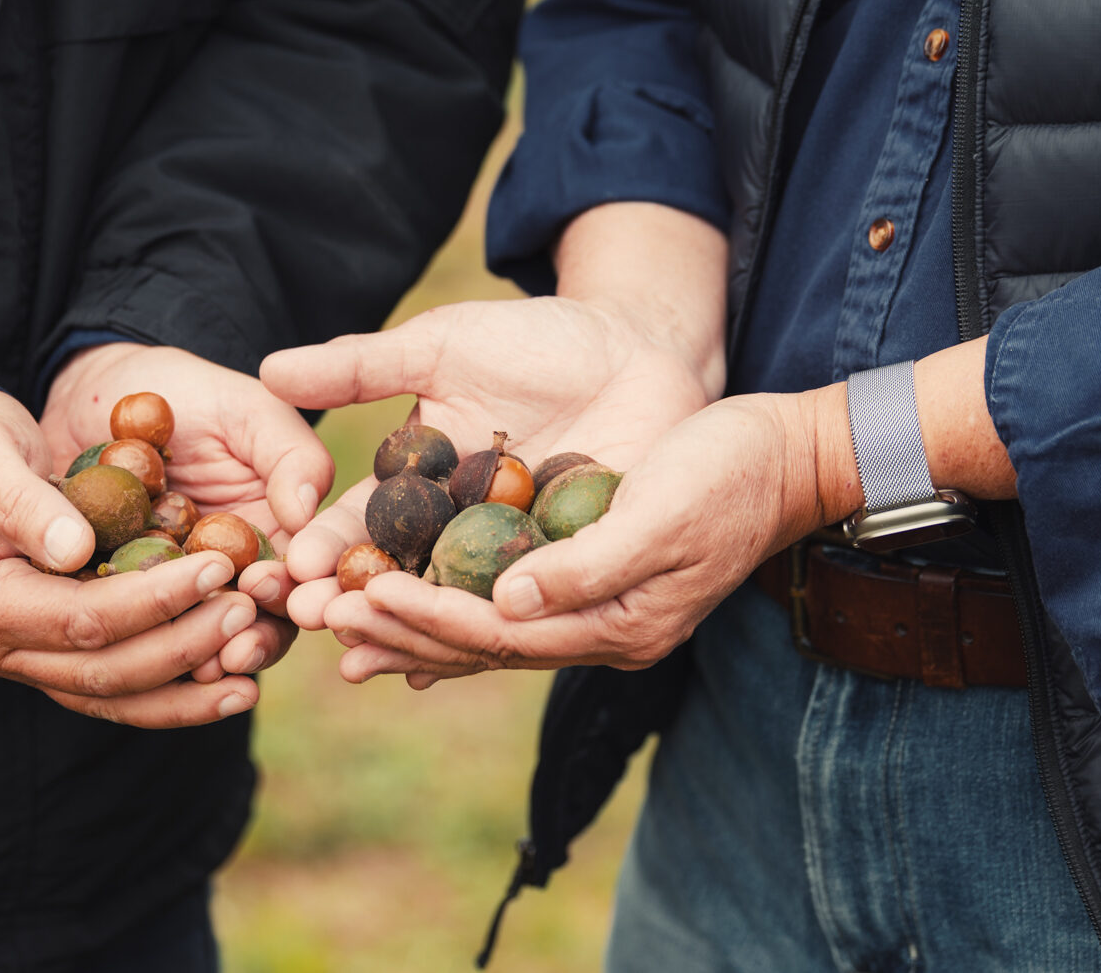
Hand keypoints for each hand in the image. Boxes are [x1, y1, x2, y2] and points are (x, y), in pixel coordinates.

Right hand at [0, 388, 260, 726]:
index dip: (152, 599)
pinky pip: (124, 691)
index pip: (81, 617)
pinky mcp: (63, 660)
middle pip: (106, 669)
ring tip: (251, 676)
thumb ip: (22, 500)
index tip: (214, 567)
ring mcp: (35, 663)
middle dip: (182, 645)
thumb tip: (75, 548)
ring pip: (119, 696)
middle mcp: (6, 649)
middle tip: (245, 609)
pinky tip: (233, 688)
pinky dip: (178, 696)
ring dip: (188, 691)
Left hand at [44, 342, 337, 673]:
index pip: (312, 573)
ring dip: (212, 657)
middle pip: (270, 621)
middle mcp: (248, 573)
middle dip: (260, 639)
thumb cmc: (189, 394)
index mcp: (288, 533)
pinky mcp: (134, 603)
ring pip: (212, 641)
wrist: (98, 395)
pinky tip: (144, 652)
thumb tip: (309, 508)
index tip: (276, 588)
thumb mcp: (247, 410)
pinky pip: (148, 636)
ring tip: (203, 665)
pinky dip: (152, 649)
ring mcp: (191, 594)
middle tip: (239, 648)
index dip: (305, 588)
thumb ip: (288, 454)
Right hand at [260, 202, 729, 643]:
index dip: (325, 548)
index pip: (358, 526)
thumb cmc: (535, 341)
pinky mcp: (572, 575)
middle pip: (396, 583)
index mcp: (416, 490)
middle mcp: (454, 537)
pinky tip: (446, 671)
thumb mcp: (442, 347)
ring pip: (453, 610)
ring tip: (367, 653)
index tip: (291, 568)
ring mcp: (511, 562)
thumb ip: (363, 367)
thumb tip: (271, 369)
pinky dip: (490, 638)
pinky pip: (530, 615)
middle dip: (356, 605)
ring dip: (408, 632)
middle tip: (314, 623)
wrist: (636, 348)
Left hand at [321, 337, 1014, 683]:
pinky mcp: (588, 581)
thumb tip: (508, 604)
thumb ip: (588, 567)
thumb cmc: (727, 474)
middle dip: (398, 631)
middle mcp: (599, 634)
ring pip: (485, 631)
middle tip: (316, 617)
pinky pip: (505, 606)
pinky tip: (404, 602)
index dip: (422, 618)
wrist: (784, 456)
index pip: (498, 634)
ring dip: (412, 626)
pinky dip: (450, 606)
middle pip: (479, 644)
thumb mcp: (663, 515)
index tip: (352, 600)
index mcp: (617, 626)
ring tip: (338, 624)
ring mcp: (595, 613)